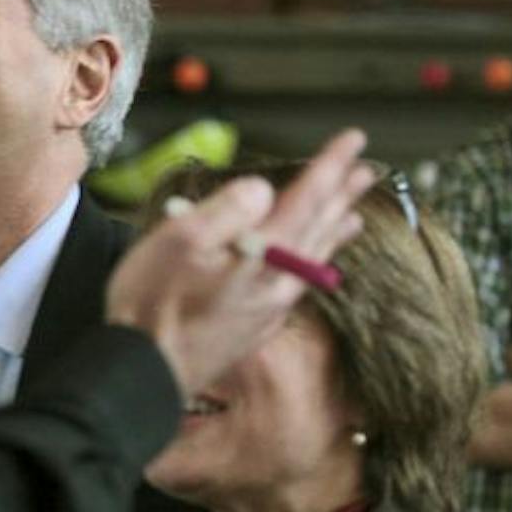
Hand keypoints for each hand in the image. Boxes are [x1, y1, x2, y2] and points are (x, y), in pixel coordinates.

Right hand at [107, 128, 374, 400]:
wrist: (144, 372)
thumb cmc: (152, 305)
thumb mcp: (178, 242)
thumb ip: (226, 210)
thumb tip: (263, 189)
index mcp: (263, 254)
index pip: (306, 199)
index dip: (330, 167)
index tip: (353, 139)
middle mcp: (278, 281)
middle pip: (318, 229)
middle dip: (341, 196)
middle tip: (367, 170)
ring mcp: (271, 306)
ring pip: (313, 258)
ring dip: (334, 230)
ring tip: (354, 214)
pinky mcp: (258, 325)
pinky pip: (300, 281)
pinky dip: (314, 261)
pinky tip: (312, 263)